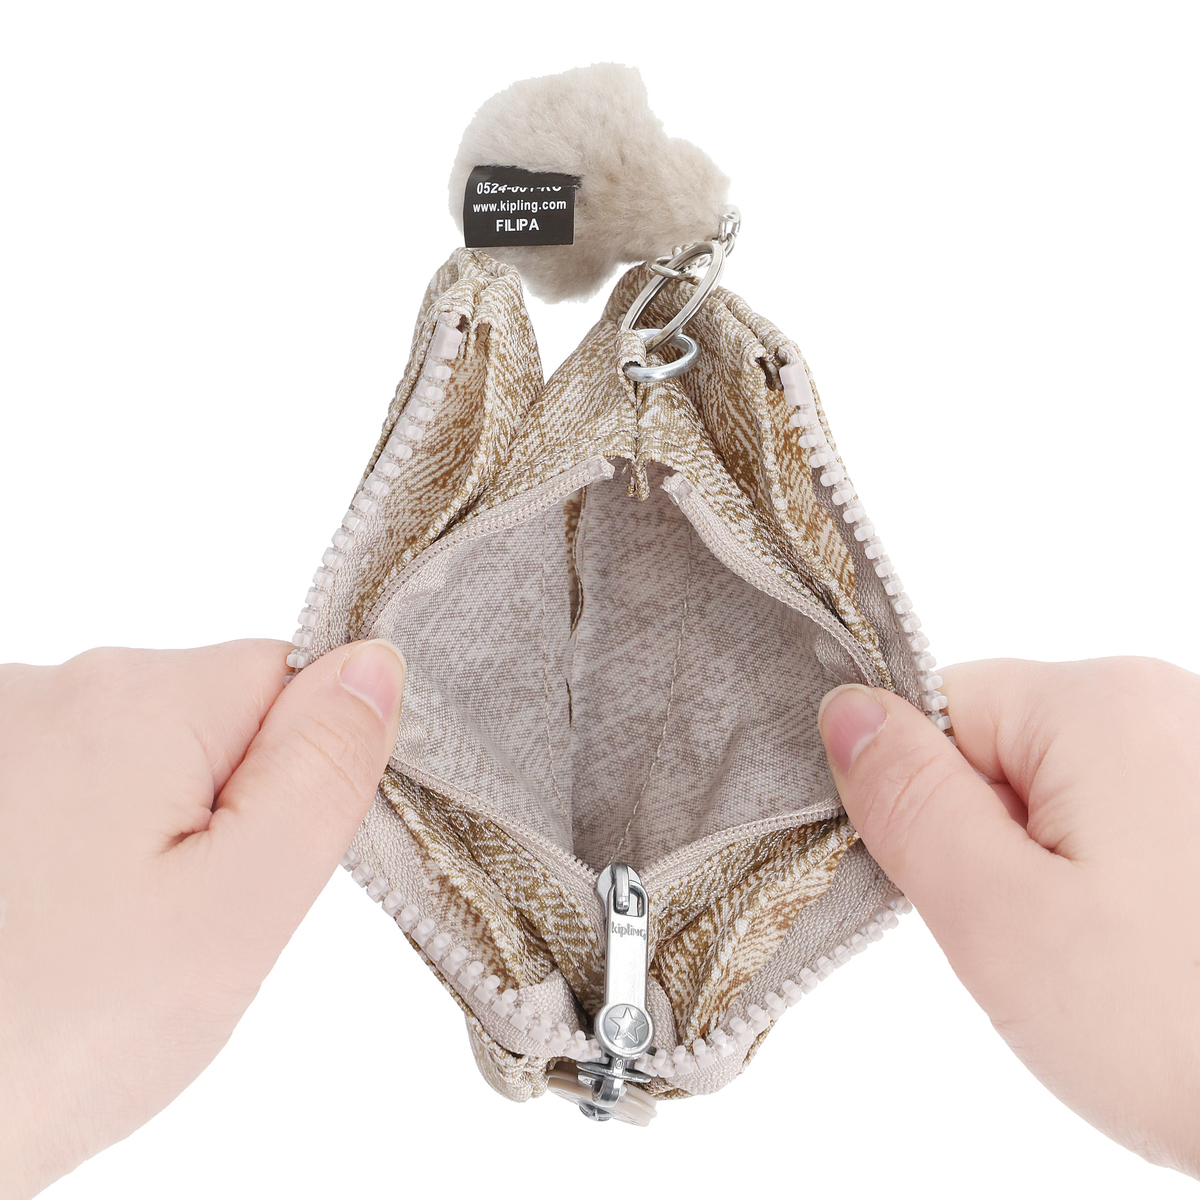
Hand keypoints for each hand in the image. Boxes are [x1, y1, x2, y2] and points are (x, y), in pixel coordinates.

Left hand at [0, 639, 405, 1199]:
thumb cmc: (46, 1035)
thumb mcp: (238, 905)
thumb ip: (322, 772)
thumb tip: (376, 666)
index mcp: (139, 696)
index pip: (290, 681)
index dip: (300, 778)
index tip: (251, 872)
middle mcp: (48, 687)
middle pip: (208, 724)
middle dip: (220, 818)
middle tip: (177, 930)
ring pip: (136, 766)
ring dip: (144, 840)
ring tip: (99, 947)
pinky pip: (65, 794)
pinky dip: (75, 855)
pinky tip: (44, 935)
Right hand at [818, 658, 1199, 1177]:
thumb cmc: (1183, 1029)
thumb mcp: (1000, 918)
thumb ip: (909, 802)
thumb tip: (843, 710)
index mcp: (1100, 704)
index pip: (937, 711)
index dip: (921, 801)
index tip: (963, 889)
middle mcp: (1167, 702)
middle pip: (1000, 750)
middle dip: (990, 844)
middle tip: (1040, 942)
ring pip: (1060, 794)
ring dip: (1049, 872)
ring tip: (1104, 960)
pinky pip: (1124, 821)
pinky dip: (1111, 883)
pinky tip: (1149, 954)